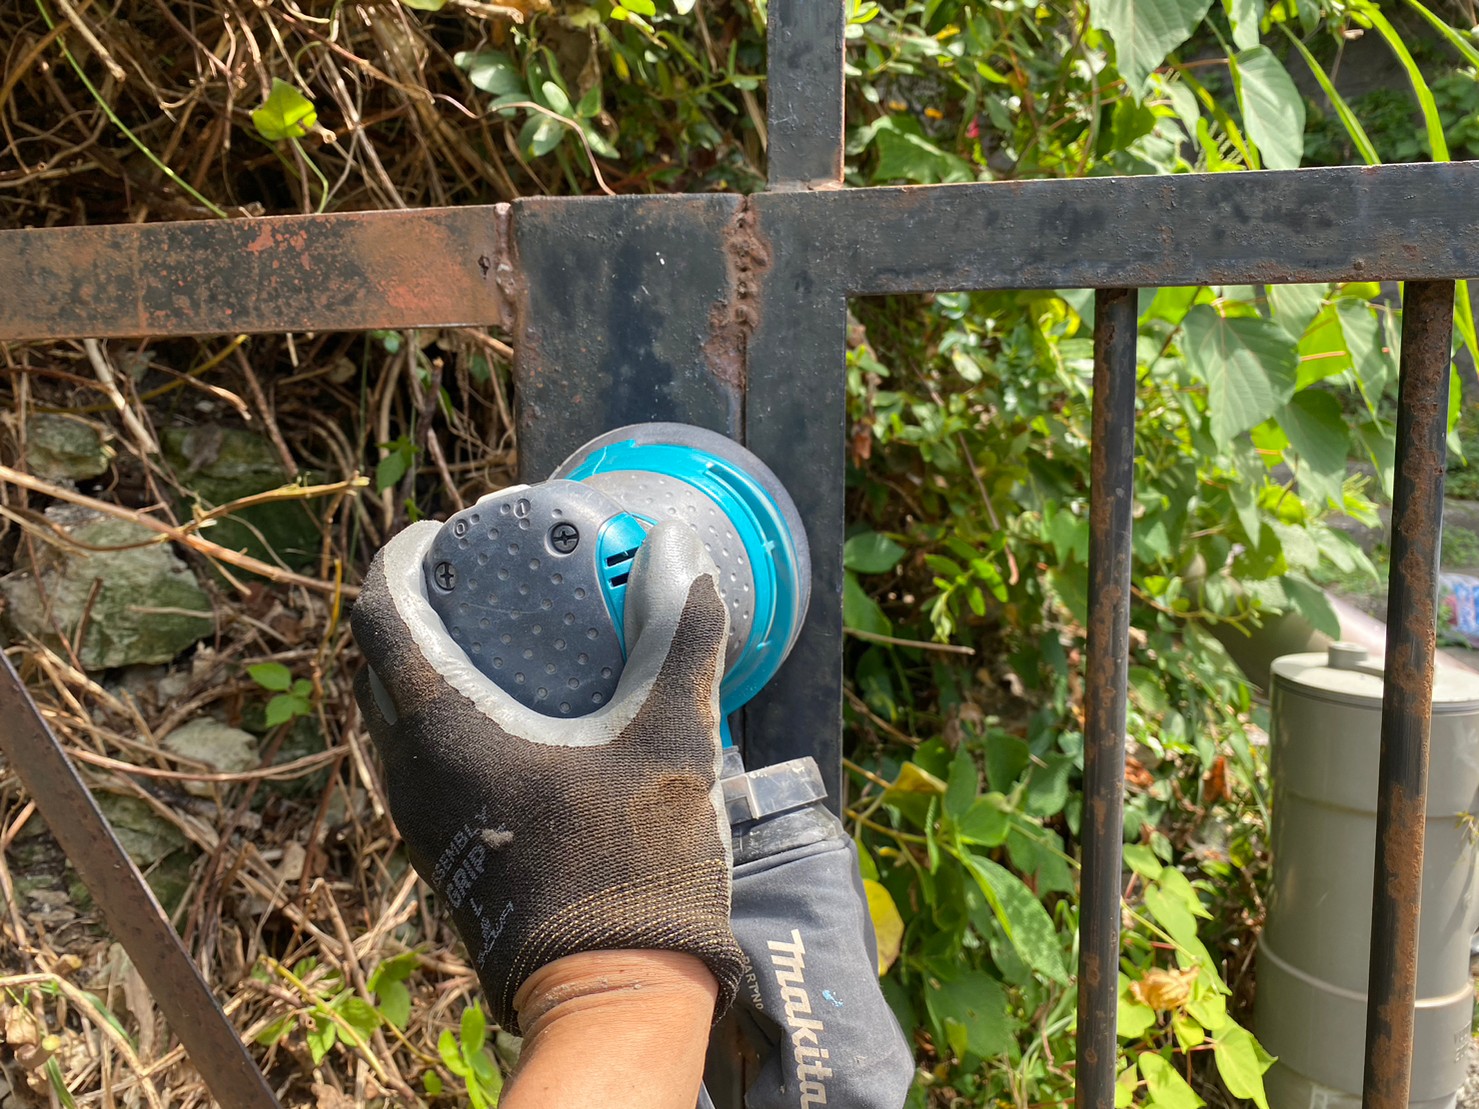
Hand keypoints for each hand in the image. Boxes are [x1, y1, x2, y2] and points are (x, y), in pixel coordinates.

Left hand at [351, 519, 742, 1030]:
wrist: (614, 995)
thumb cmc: (637, 865)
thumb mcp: (671, 740)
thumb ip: (679, 641)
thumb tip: (682, 555)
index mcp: (446, 739)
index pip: (385, 622)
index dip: (401, 563)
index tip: (437, 535)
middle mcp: (412, 779)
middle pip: (379, 669)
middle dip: (414, 613)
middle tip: (471, 580)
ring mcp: (422, 825)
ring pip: (395, 723)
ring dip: (426, 671)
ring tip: (490, 641)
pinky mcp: (445, 855)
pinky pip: (419, 764)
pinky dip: (444, 722)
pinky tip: (513, 720)